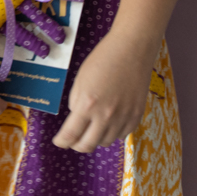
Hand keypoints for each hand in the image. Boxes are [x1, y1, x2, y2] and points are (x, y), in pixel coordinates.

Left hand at [52, 31, 151, 153]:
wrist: (132, 50)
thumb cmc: (103, 60)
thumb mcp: (80, 80)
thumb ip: (76, 103)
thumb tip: (77, 119)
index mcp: (87, 104)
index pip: (70, 135)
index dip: (62, 142)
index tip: (59, 142)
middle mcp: (106, 115)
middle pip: (88, 145)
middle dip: (77, 145)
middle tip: (73, 140)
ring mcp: (124, 117)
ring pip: (105, 142)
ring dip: (96, 138)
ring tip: (92, 127)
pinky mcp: (137, 115)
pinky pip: (122, 135)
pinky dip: (113, 133)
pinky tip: (109, 122)